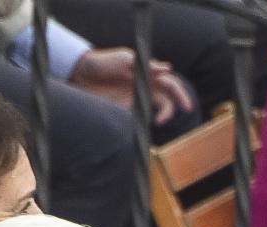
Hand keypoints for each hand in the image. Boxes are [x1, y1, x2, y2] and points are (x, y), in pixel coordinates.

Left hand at [69, 48, 192, 124]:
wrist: (81, 75)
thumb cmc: (102, 63)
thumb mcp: (124, 60)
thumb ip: (145, 66)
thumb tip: (168, 69)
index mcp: (147, 74)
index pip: (169, 84)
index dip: (180, 94)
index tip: (185, 106)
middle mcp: (144, 88)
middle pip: (167, 98)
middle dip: (175, 107)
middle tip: (178, 115)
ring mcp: (135, 100)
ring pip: (156, 109)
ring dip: (162, 116)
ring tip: (156, 122)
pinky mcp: (124, 111)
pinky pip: (139, 119)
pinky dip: (144, 124)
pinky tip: (143, 125)